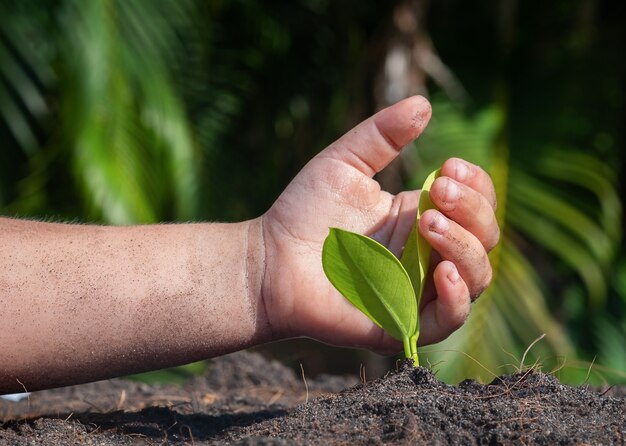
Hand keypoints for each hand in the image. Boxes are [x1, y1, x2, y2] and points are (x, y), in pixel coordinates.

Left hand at [259, 96, 498, 353]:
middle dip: (472, 210)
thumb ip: (381, 135)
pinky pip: (448, 320)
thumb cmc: (303, 212)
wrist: (269, 259)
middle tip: (440, 189)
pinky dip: (456, 298)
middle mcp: (428, 254)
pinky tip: (442, 271)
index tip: (448, 165)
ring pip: (476, 276)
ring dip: (464, 247)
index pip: (476, 204)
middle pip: (485, 237)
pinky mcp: (401, 322)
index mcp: (421, 217)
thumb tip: (424, 103)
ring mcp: (418, 290)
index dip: (476, 185)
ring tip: (429, 223)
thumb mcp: (344, 163)